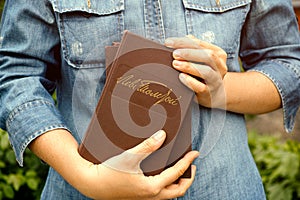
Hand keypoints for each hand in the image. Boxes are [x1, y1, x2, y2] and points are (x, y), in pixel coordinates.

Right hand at [79, 130, 198, 199]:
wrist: (92, 184)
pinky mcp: (138, 197)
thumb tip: (163, 135)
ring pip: (169, 195)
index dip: (187, 163)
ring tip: (179, 171)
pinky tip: (161, 175)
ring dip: (177, 184)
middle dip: (188, 179)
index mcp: (152, 188)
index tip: (195, 153)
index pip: (177, 174)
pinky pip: (159, 194)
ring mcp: (144, 199)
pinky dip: (166, 186)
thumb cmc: (110, 171)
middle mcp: (150, 196)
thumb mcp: (130, 157)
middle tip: (192, 166)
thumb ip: (148, 146)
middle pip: (177, 191)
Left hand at [165, 35, 227, 108]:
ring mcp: (216, 81)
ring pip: (206, 71)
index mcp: (218, 54)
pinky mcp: (209, 93)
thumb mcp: (201, 60)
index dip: (184, 42)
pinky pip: (201, 87)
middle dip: (189, 53)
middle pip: (208, 55)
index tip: (168, 42)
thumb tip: (177, 40)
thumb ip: (192, 48)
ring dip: (190, 66)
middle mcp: (220, 66)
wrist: (213, 95)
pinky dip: (190, 82)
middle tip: (174, 54)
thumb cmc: (203, 74)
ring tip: (175, 64)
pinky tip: (181, 77)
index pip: (200, 44)